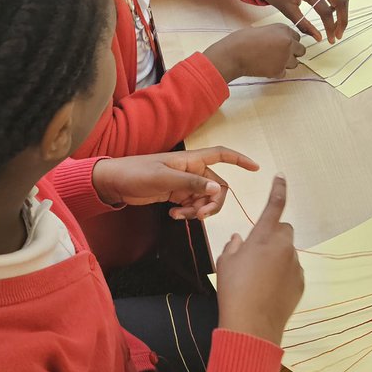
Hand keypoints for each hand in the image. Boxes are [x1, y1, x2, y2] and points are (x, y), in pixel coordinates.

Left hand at [92, 148, 258, 220]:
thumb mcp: (164, 179)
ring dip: (197, 211)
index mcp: (191, 160)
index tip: (256, 168)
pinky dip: (187, 213)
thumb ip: (191, 184)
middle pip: (217, 187)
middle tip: (199, 216)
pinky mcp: (175, 195)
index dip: (240, 160)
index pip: (221, 155)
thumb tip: (218, 190)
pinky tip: (173, 216)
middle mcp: (191, 171)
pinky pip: (192, 206)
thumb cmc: (136, 173)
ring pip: (205, 199)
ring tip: (179, 216)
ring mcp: (184, 184)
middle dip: (213, 204)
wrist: (115, 183)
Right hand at [203, 24, 304, 82]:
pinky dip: (277, 72)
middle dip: (293, 53)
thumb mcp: (262, 30)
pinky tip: (266, 68)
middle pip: (301, 50)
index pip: (297, 37)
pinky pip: (284, 73)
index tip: (282, 45)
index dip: (289, 42)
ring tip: (271, 62)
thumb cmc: (242, 40)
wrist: (234, 54)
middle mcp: (288, 42)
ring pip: (295, 63)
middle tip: (280, 55)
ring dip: (286, 63)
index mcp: (283, 29)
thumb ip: (275, 35)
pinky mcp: (279, 70)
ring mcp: (285, 57)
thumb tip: (279, 43)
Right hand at [215, 175, 303, 345]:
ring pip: (287, 252)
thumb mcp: (225, 263)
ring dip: (276, 257)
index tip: (281, 177)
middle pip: (283, 229)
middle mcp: (283, 246)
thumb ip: (234, 246)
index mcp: (263, 236)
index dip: (278, 189)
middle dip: (273, 235)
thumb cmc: (233, 290)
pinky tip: (268, 290)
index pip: (275, 205)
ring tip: (258, 278)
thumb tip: (239, 240)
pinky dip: (282, 274)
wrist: (251, 325)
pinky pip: (291, 270)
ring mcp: (295, 264)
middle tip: (256, 251)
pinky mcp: (300, 281)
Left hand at [255, 0, 348, 45]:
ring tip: (336, 28)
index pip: (326, 11)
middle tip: (338, 35)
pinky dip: (336, 6)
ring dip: (341, 12)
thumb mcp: (287, 11)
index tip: (331, 40)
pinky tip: (330, 17)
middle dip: (343, 19)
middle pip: (341, 0)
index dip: (330, 27)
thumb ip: (303, 25)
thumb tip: (318, 38)